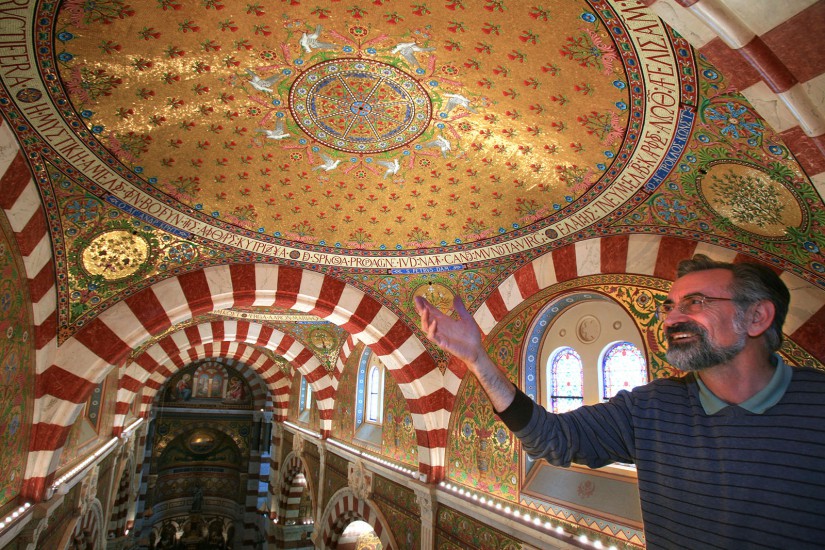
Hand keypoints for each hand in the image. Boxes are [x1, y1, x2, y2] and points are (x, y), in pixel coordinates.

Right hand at [415, 294, 515, 409]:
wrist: (476, 350)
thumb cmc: (471, 336)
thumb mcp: (466, 318)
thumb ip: (460, 308)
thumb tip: (456, 296)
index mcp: (445, 322)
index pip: (432, 312)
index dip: (425, 305)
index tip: (418, 297)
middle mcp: (440, 328)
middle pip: (426, 318)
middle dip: (421, 309)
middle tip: (417, 300)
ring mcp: (440, 336)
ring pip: (426, 327)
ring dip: (424, 318)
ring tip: (425, 309)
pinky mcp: (442, 343)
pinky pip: (433, 337)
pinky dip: (432, 329)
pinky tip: (435, 322)